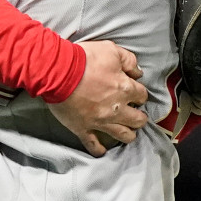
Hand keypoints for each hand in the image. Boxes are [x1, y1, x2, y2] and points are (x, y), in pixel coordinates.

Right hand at [48, 40, 148, 156]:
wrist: (58, 71)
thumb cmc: (84, 59)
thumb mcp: (111, 50)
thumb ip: (128, 60)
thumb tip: (137, 72)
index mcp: (125, 88)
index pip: (142, 95)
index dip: (139, 94)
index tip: (135, 94)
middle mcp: (117, 109)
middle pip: (137, 120)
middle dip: (139, 118)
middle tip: (136, 115)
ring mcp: (100, 121)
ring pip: (122, 135)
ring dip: (128, 135)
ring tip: (128, 132)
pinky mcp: (83, 128)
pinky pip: (93, 144)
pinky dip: (99, 149)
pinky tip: (102, 151)